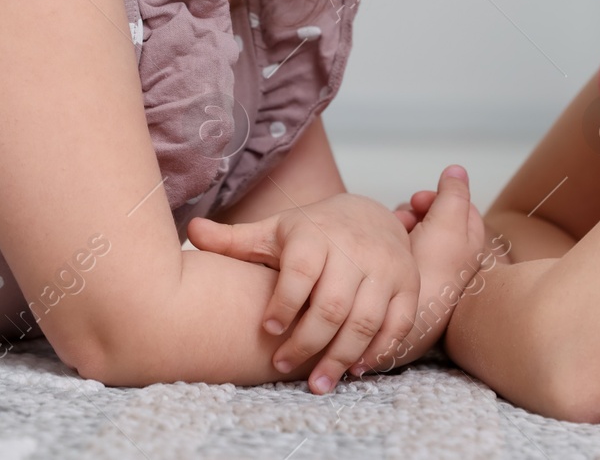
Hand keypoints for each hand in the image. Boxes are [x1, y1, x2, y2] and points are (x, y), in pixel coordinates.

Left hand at [186, 193, 418, 393]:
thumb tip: (191, 231)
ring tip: (318, 383)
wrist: (369, 215)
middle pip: (332, 305)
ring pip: (365, 320)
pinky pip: (398, 323)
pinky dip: (379, 350)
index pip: (301, 272)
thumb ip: (235, 240)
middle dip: (307, 343)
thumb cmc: (313, 232)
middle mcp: (354, 248)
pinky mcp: (408, 284)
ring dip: (341, 356)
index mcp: (316, 234)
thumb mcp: (275, 231)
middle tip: (283, 366)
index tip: (267, 331)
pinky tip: (356, 368)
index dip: (283, 304)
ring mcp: (385, 267)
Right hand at [362, 165, 489, 371]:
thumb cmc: (431, 273)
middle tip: (404, 219)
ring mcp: (430, 269)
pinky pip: (399, 252)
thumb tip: (457, 170)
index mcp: (470, 241)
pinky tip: (381, 253)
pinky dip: (390, 247)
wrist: (408, 322)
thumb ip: (454, 194)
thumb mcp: (448, 224)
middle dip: (414, 212)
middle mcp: (453, 255)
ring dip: (400, 228)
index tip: (419, 202)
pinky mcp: (409, 282)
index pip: (457, 204)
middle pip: (432, 217)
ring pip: (413, 233)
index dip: (436, 197)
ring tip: (390, 236)